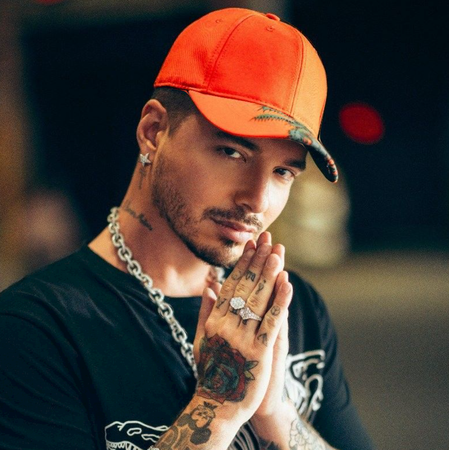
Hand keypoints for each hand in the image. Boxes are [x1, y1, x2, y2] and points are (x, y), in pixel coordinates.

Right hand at [193, 232, 292, 422]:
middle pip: (245, 287)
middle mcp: (226, 326)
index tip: (251, 245)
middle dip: (258, 261)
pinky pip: (271, 322)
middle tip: (268, 238)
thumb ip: (205, 312)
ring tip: (278, 252)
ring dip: (269, 274)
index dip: (242, 264)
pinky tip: (287, 283)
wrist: (218, 405)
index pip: (230, 285)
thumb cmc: (212, 370)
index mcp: (213, 321)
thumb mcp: (201, 340)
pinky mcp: (258, 352)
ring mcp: (242, 338)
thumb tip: (209, 285)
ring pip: (258, 300)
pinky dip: (280, 301)